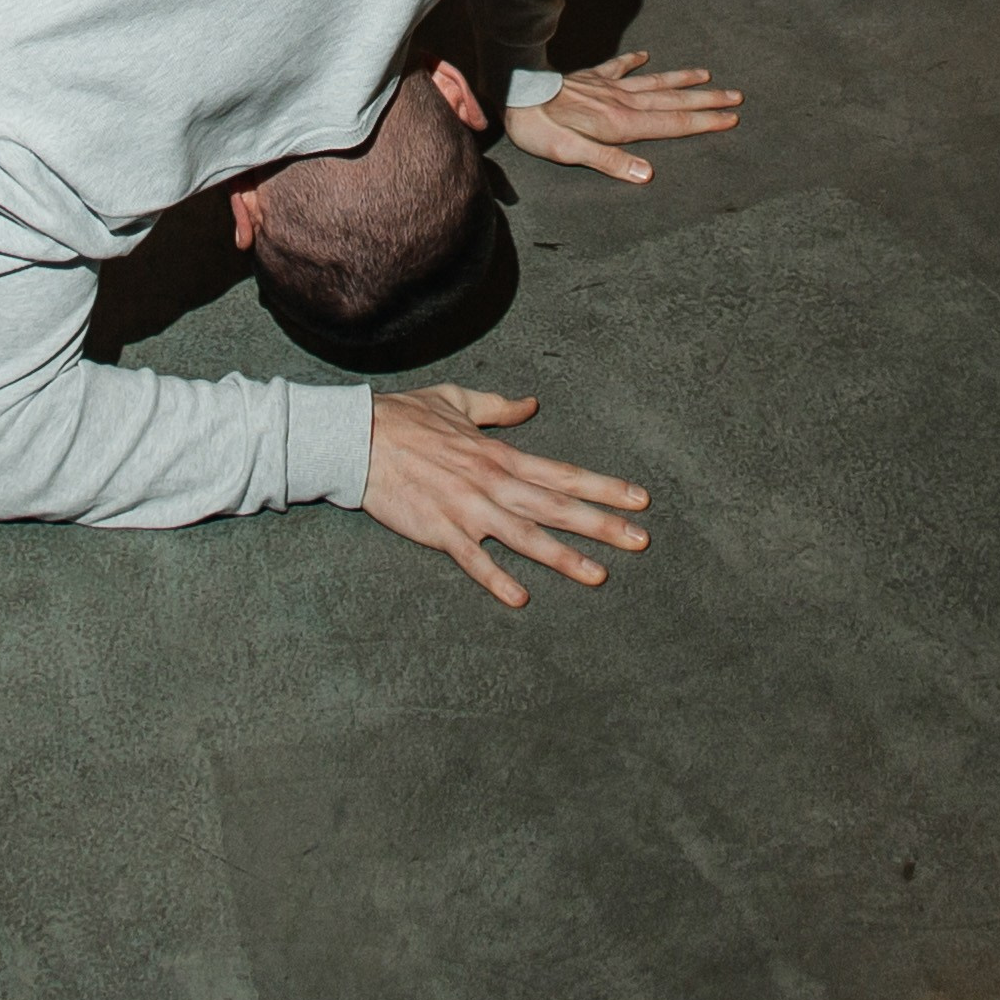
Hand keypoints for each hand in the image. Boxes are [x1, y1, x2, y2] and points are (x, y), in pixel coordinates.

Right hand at [363, 385, 649, 607]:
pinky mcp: (440, 530)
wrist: (358, 437)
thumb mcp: (457, 401)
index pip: (562, 474)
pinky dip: (496, 578)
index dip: (604, 487)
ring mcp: (468, 509)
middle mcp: (492, 483)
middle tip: (641, 540)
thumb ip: (499, 408)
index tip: (639, 500)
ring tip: (599, 575)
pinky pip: (473, 559)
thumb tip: (531, 404)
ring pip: (525, 536)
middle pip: (557, 507)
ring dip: (563, 557)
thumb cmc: (406, 417)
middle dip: (602, 524)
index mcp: (499, 455)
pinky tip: (521, 598)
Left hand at [505, 50, 743, 185]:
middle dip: (706, 101)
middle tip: (737, 95)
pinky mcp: (590, 78)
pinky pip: (618, 67)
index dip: (704, 122)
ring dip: (682, 80)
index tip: (732, 117)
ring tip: (707, 75)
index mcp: (622, 124)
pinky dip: (634, 62)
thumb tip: (648, 175)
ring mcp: (607, 87)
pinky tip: (645, 55)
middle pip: (673, 103)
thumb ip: (610, 162)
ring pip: (654, 83)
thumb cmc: (540, 127)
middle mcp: (621, 102)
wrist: (515, 92)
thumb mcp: (570, 153)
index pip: (672, 125)